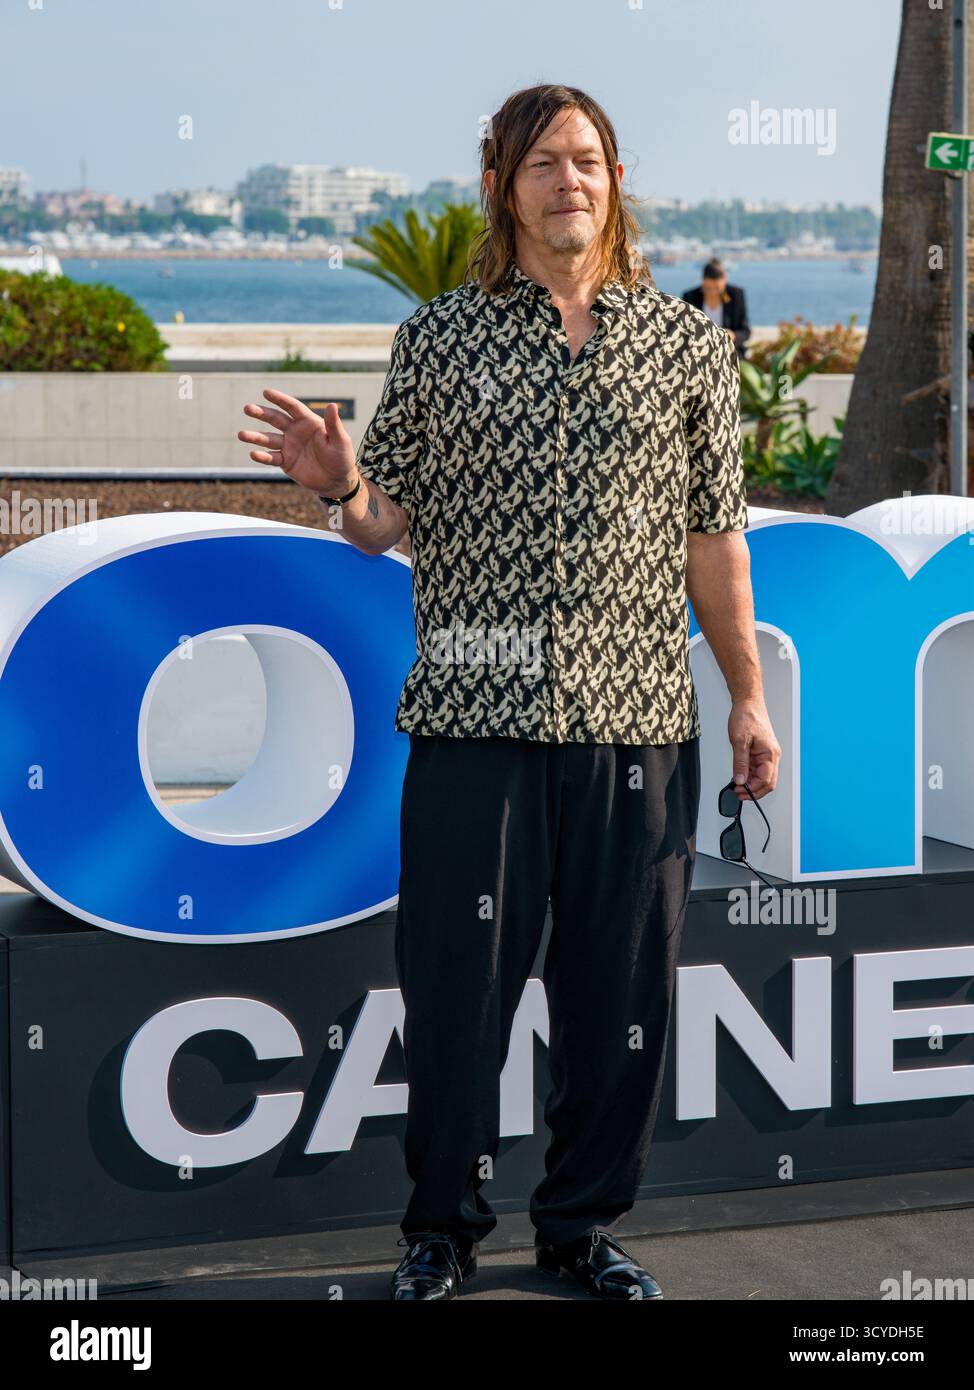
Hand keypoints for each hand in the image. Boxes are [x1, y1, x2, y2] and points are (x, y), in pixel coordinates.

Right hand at [238, 389, 357, 495]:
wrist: (336, 481)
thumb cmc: (342, 458)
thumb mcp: (340, 441)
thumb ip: (333, 424)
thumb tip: (332, 405)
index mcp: (308, 422)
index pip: (292, 407)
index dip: (280, 399)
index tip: (266, 392)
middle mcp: (295, 431)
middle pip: (275, 419)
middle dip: (261, 413)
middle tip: (247, 408)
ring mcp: (288, 446)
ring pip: (268, 438)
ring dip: (255, 436)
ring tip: (241, 434)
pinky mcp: (285, 461)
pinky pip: (271, 457)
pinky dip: (262, 456)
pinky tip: (253, 454)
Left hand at [727, 698, 779, 799]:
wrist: (748, 703)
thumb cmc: (747, 717)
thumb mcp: (739, 741)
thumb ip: (740, 763)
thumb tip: (740, 780)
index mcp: (770, 754)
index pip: (766, 781)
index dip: (753, 790)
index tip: (739, 792)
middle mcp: (771, 756)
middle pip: (767, 782)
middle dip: (753, 790)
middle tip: (737, 793)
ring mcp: (766, 755)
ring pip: (761, 776)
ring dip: (749, 783)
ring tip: (735, 784)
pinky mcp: (760, 752)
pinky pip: (756, 769)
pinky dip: (748, 775)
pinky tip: (738, 776)